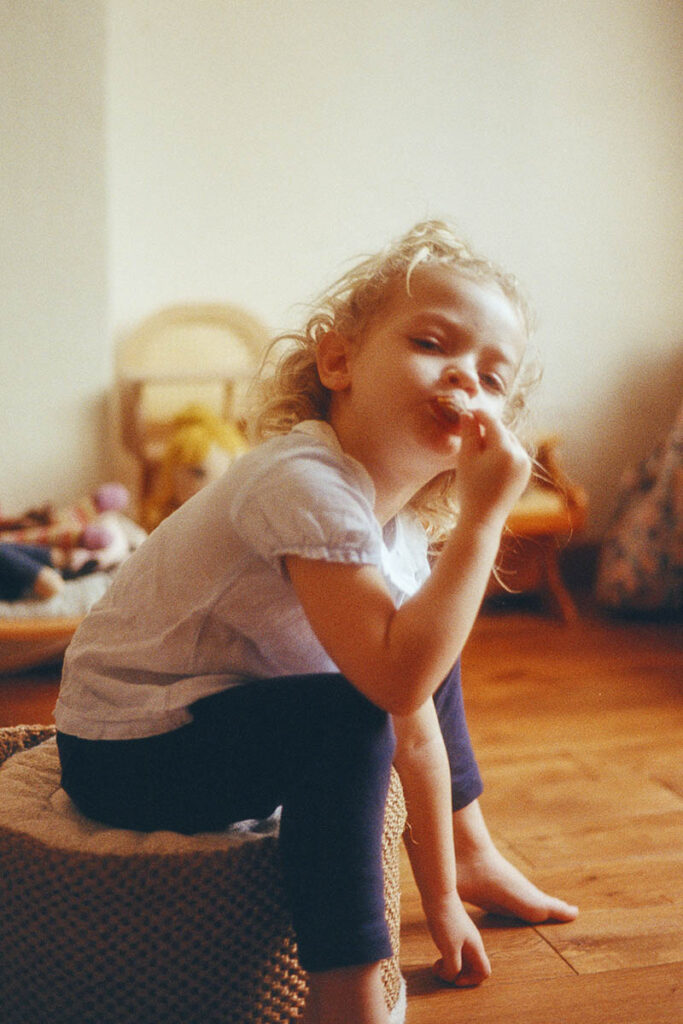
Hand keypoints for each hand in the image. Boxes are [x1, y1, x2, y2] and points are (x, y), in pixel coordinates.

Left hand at [423, 890, 490, 987]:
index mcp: (475, 947)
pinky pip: (454, 951)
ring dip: (450, 967)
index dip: (471, 981)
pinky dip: (446, 958)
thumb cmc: (445, 920)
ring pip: (462, 960)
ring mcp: (462, 937)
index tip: (454, 979)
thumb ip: (452, 967)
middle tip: (444, 972)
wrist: (437, 894)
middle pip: (472, 968)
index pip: (484, 972)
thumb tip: (451, 977)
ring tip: (437, 965)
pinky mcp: (453, 932)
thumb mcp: (449, 948)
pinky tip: (437, 954)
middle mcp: (472, 943)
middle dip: (458, 975)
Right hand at [455, 410, 531, 527]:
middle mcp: (520, 454)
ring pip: (509, 442)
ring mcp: (525, 465)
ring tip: (478, 447)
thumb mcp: (466, 458)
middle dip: (487, 429)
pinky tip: (488, 460)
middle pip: (502, 432)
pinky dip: (502, 452)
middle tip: (470, 431)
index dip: (479, 414)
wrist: (483, 519)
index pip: (492, 422)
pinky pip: (514, 454)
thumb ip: (469, 433)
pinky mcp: (525, 473)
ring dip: (495, 440)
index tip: (468, 411)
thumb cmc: (470, 488)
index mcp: (505, 449)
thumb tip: (469, 413)